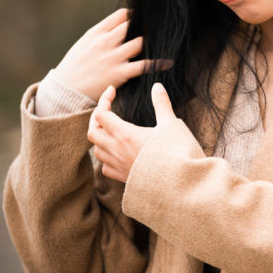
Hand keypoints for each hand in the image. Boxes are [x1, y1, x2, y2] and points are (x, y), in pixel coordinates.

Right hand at [55, 7, 169, 101]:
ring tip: (163, 41)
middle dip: (145, 26)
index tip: (142, 20)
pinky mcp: (119, 73)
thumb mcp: (84, 44)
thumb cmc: (75, 67)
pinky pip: (143, 65)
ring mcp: (113, 57)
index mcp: (96, 33)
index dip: (135, 16)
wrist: (65, 91)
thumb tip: (121, 25)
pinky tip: (168, 62)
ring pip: (140, 42)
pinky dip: (157, 63)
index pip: (122, 15)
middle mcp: (105, 42)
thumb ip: (101, 34)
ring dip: (152, 42)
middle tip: (158, 28)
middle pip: (133, 26)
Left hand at [88, 82, 202, 182]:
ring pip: (96, 150)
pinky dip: (107, 157)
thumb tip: (157, 86)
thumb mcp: (171, 124)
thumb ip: (161, 104)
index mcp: (125, 134)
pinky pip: (105, 167)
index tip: (113, 91)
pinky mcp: (123, 178)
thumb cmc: (176, 153)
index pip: (101, 114)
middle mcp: (116, 150)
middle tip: (109, 111)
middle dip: (97, 119)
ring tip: (113, 131)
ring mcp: (118, 166)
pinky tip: (118, 153)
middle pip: (92, 131)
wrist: (180, 186)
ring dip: (101, 138)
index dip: (104, 100)